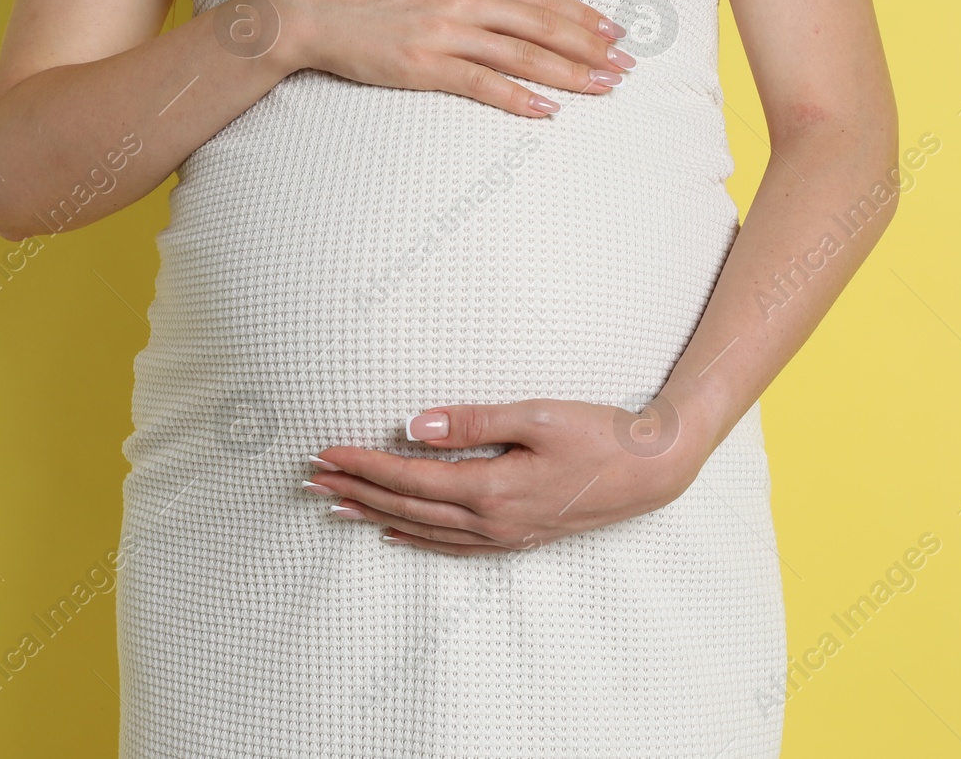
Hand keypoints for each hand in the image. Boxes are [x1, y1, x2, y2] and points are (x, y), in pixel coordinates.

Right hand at [252, 0, 636, 117]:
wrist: (308, 7)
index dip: (582, 14)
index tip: (615, 30)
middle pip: (542, 26)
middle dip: (590, 47)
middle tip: (626, 66)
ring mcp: (445, 34)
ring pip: (522, 56)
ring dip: (569, 74)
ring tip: (603, 88)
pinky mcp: (424, 67)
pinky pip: (482, 84)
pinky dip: (518, 98)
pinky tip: (548, 110)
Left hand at [304, 398, 716, 554]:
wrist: (652, 469)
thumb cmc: (598, 433)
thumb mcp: (535, 414)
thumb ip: (471, 421)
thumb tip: (412, 426)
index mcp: (489, 490)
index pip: (407, 477)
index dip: (361, 465)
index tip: (324, 452)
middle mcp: (490, 521)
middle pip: (405, 507)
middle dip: (354, 492)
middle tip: (308, 480)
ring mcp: (504, 535)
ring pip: (422, 529)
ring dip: (374, 516)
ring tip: (335, 507)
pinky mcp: (517, 537)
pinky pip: (453, 546)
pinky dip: (418, 539)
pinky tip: (396, 533)